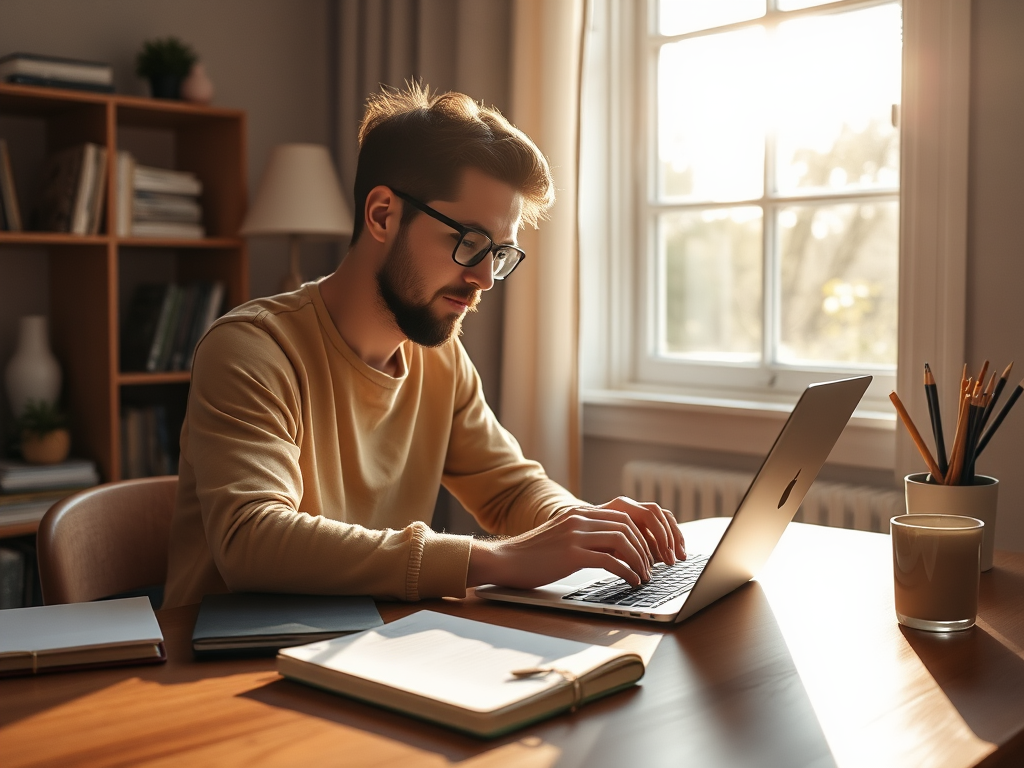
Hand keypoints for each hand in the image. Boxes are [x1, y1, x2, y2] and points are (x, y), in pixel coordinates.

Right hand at [466, 498, 684, 589]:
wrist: (504, 560)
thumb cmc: (533, 556)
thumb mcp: (562, 538)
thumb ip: (586, 536)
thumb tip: (615, 552)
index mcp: (579, 512)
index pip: (623, 515)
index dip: (643, 534)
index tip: (651, 553)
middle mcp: (580, 518)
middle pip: (628, 526)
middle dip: (647, 547)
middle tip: (654, 566)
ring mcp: (575, 534)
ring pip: (623, 540)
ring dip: (640, 560)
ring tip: (645, 576)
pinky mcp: (571, 553)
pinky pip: (610, 560)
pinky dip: (627, 572)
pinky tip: (632, 582)